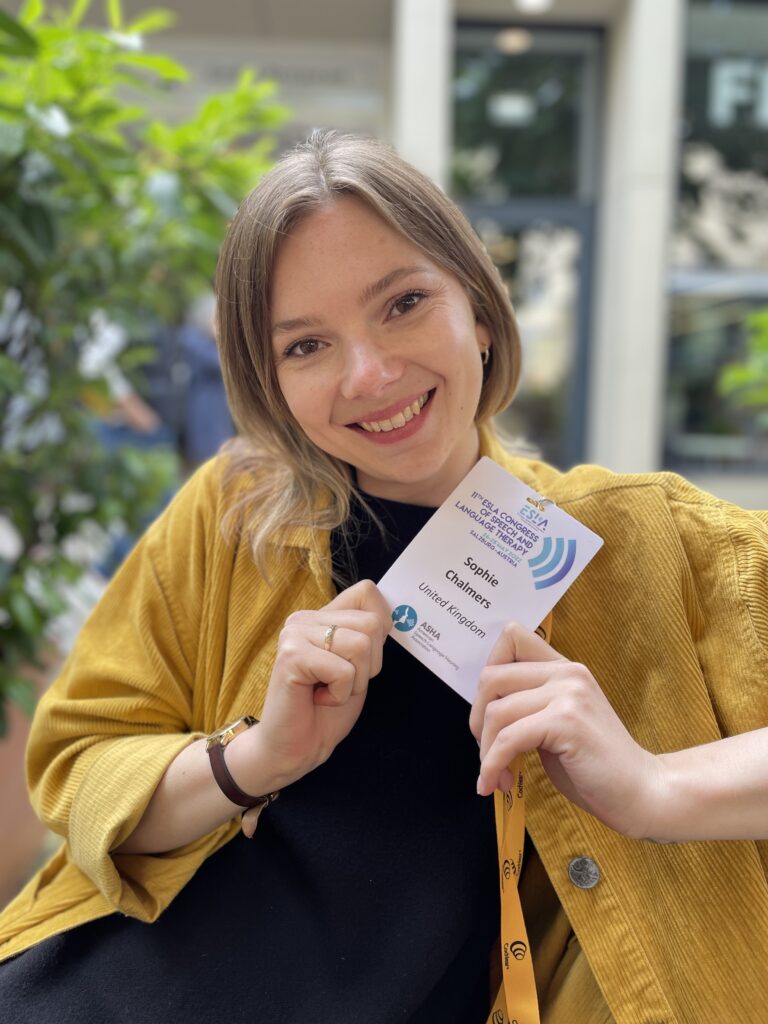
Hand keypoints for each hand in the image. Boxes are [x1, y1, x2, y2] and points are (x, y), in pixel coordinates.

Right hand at [244, 579, 390, 795]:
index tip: (363, 659)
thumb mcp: (359, 667)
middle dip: (369, 665)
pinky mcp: (291, 655)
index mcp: (321, 617)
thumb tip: (391, 616)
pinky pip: (343, 670)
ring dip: (354, 681)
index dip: (381, 625)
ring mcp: (295, 633)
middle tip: (340, 682)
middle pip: (372, 624)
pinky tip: (318, 699)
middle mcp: (305, 618)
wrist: (295, 748)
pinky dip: (340, 694)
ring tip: (328, 691)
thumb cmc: (326, 710)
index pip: (366, 591)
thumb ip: (369, 636)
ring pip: (361, 646)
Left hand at [469, 623, 663, 837]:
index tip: (488, 709)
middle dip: (477, 718)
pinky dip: (493, 765)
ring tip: (495, 776)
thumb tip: (483, 710)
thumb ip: (530, 706)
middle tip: (487, 750)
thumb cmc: (596, 765)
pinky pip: (509, 739)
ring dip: (485, 751)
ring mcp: (568, 695)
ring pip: (496, 712)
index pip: (512, 637)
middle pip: (491, 677)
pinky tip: (495, 784)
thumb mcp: (559, 723)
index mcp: (566, 668)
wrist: (643, 793)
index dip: (489, 671)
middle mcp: (568, 673)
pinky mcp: (566, 722)